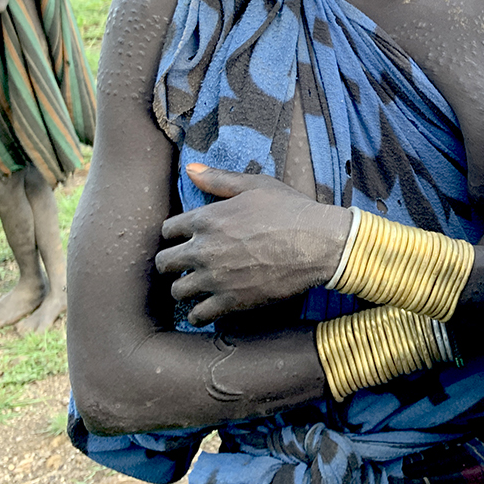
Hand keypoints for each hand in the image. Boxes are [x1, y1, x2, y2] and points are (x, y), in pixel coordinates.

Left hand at [156, 165, 351, 325]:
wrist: (318, 243)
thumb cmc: (290, 209)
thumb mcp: (256, 185)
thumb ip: (219, 179)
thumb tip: (189, 169)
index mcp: (207, 218)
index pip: (168, 230)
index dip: (174, 234)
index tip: (184, 238)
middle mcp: (203, 249)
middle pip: (165, 263)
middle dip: (171, 263)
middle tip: (184, 264)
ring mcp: (215, 278)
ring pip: (177, 291)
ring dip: (183, 288)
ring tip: (195, 287)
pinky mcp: (230, 301)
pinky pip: (198, 315)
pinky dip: (199, 314)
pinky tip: (206, 308)